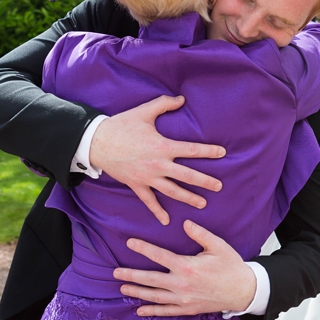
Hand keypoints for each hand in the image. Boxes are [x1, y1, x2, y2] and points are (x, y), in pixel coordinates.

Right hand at [89, 96, 224, 224]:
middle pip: (186, 176)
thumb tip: (182, 99)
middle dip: (205, 182)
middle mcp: (158, 164)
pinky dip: (157, 211)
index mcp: (163, 146)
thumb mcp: (144, 111)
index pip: (191, 150)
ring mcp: (147, 177)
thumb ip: (165, 103)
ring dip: (188, 198)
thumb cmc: (122, 125)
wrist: (97, 142)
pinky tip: (166, 221)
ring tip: (202, 204)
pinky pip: (149, 201)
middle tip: (219, 187)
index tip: (222, 153)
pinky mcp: (136, 185)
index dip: (208, 151)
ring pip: (172, 191)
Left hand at [114, 220, 256, 315]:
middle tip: (116, 272)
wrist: (244, 290)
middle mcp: (182, 284)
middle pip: (151, 279)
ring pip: (155, 296)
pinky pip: (166, 311)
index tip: (130, 243)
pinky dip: (152, 311)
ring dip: (137, 291)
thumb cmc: (231, 266)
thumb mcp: (218, 246)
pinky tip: (140, 310)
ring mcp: (184, 299)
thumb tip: (185, 223)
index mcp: (188, 266)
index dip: (143, 248)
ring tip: (123, 287)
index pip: (160, 256)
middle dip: (132, 275)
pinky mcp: (188, 308)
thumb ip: (200, 234)